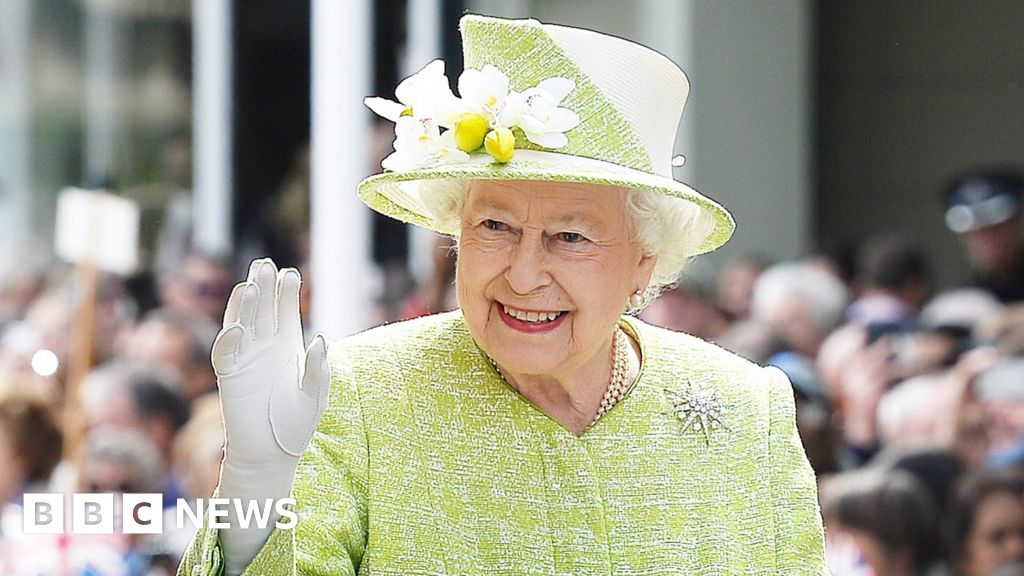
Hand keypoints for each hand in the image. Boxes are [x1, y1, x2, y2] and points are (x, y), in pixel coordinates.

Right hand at [212, 258, 330, 474]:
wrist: (272, 454)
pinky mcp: (229, 377)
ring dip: (244, 305)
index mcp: (287, 346)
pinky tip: (238, 328)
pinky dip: (229, 340)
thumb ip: (318, 369)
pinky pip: (225, 354)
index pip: (285, 311)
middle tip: (266, 264)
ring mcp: (245, 360)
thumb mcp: (315, 395)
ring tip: (251, 284)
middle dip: (263, 287)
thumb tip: (320, 340)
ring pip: (241, 323)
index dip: (286, 292)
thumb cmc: (296, 423)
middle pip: (261, 309)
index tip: (291, 273)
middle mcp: (264, 347)